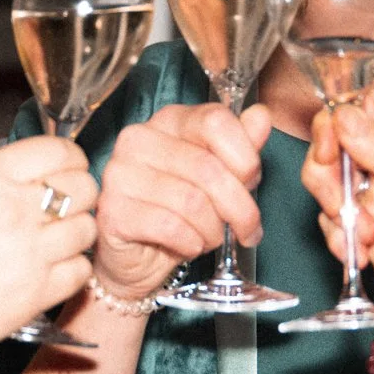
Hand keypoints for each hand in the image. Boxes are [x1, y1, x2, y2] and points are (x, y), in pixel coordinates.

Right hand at [0, 136, 98, 365]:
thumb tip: (23, 173)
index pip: (56, 150)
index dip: (69, 156)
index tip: (68, 165)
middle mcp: (13, 211)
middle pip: (82, 186)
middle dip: (80, 192)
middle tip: (67, 203)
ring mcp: (30, 254)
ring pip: (87, 228)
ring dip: (76, 231)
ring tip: (56, 239)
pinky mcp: (38, 293)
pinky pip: (81, 270)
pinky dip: (72, 268)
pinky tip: (52, 268)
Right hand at [91, 101, 273, 299]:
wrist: (139, 258)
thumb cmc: (181, 212)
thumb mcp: (220, 177)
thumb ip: (241, 145)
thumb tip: (261, 116)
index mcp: (169, 120)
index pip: (215, 120)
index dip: (245, 157)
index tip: (252, 183)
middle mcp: (139, 139)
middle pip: (207, 167)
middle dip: (239, 207)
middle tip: (248, 229)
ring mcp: (120, 173)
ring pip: (191, 201)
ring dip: (213, 229)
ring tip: (211, 237)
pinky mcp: (112, 211)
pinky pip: (169, 226)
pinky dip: (191, 242)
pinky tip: (189, 244)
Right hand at [305, 89, 373, 363]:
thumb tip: (343, 118)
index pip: (363, 107)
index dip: (338, 123)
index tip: (329, 150)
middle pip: (333, 141)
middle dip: (330, 175)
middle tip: (341, 201)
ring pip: (324, 179)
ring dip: (337, 210)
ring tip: (366, 235)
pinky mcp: (361, 221)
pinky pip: (329, 216)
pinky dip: (340, 236)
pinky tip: (366, 252)